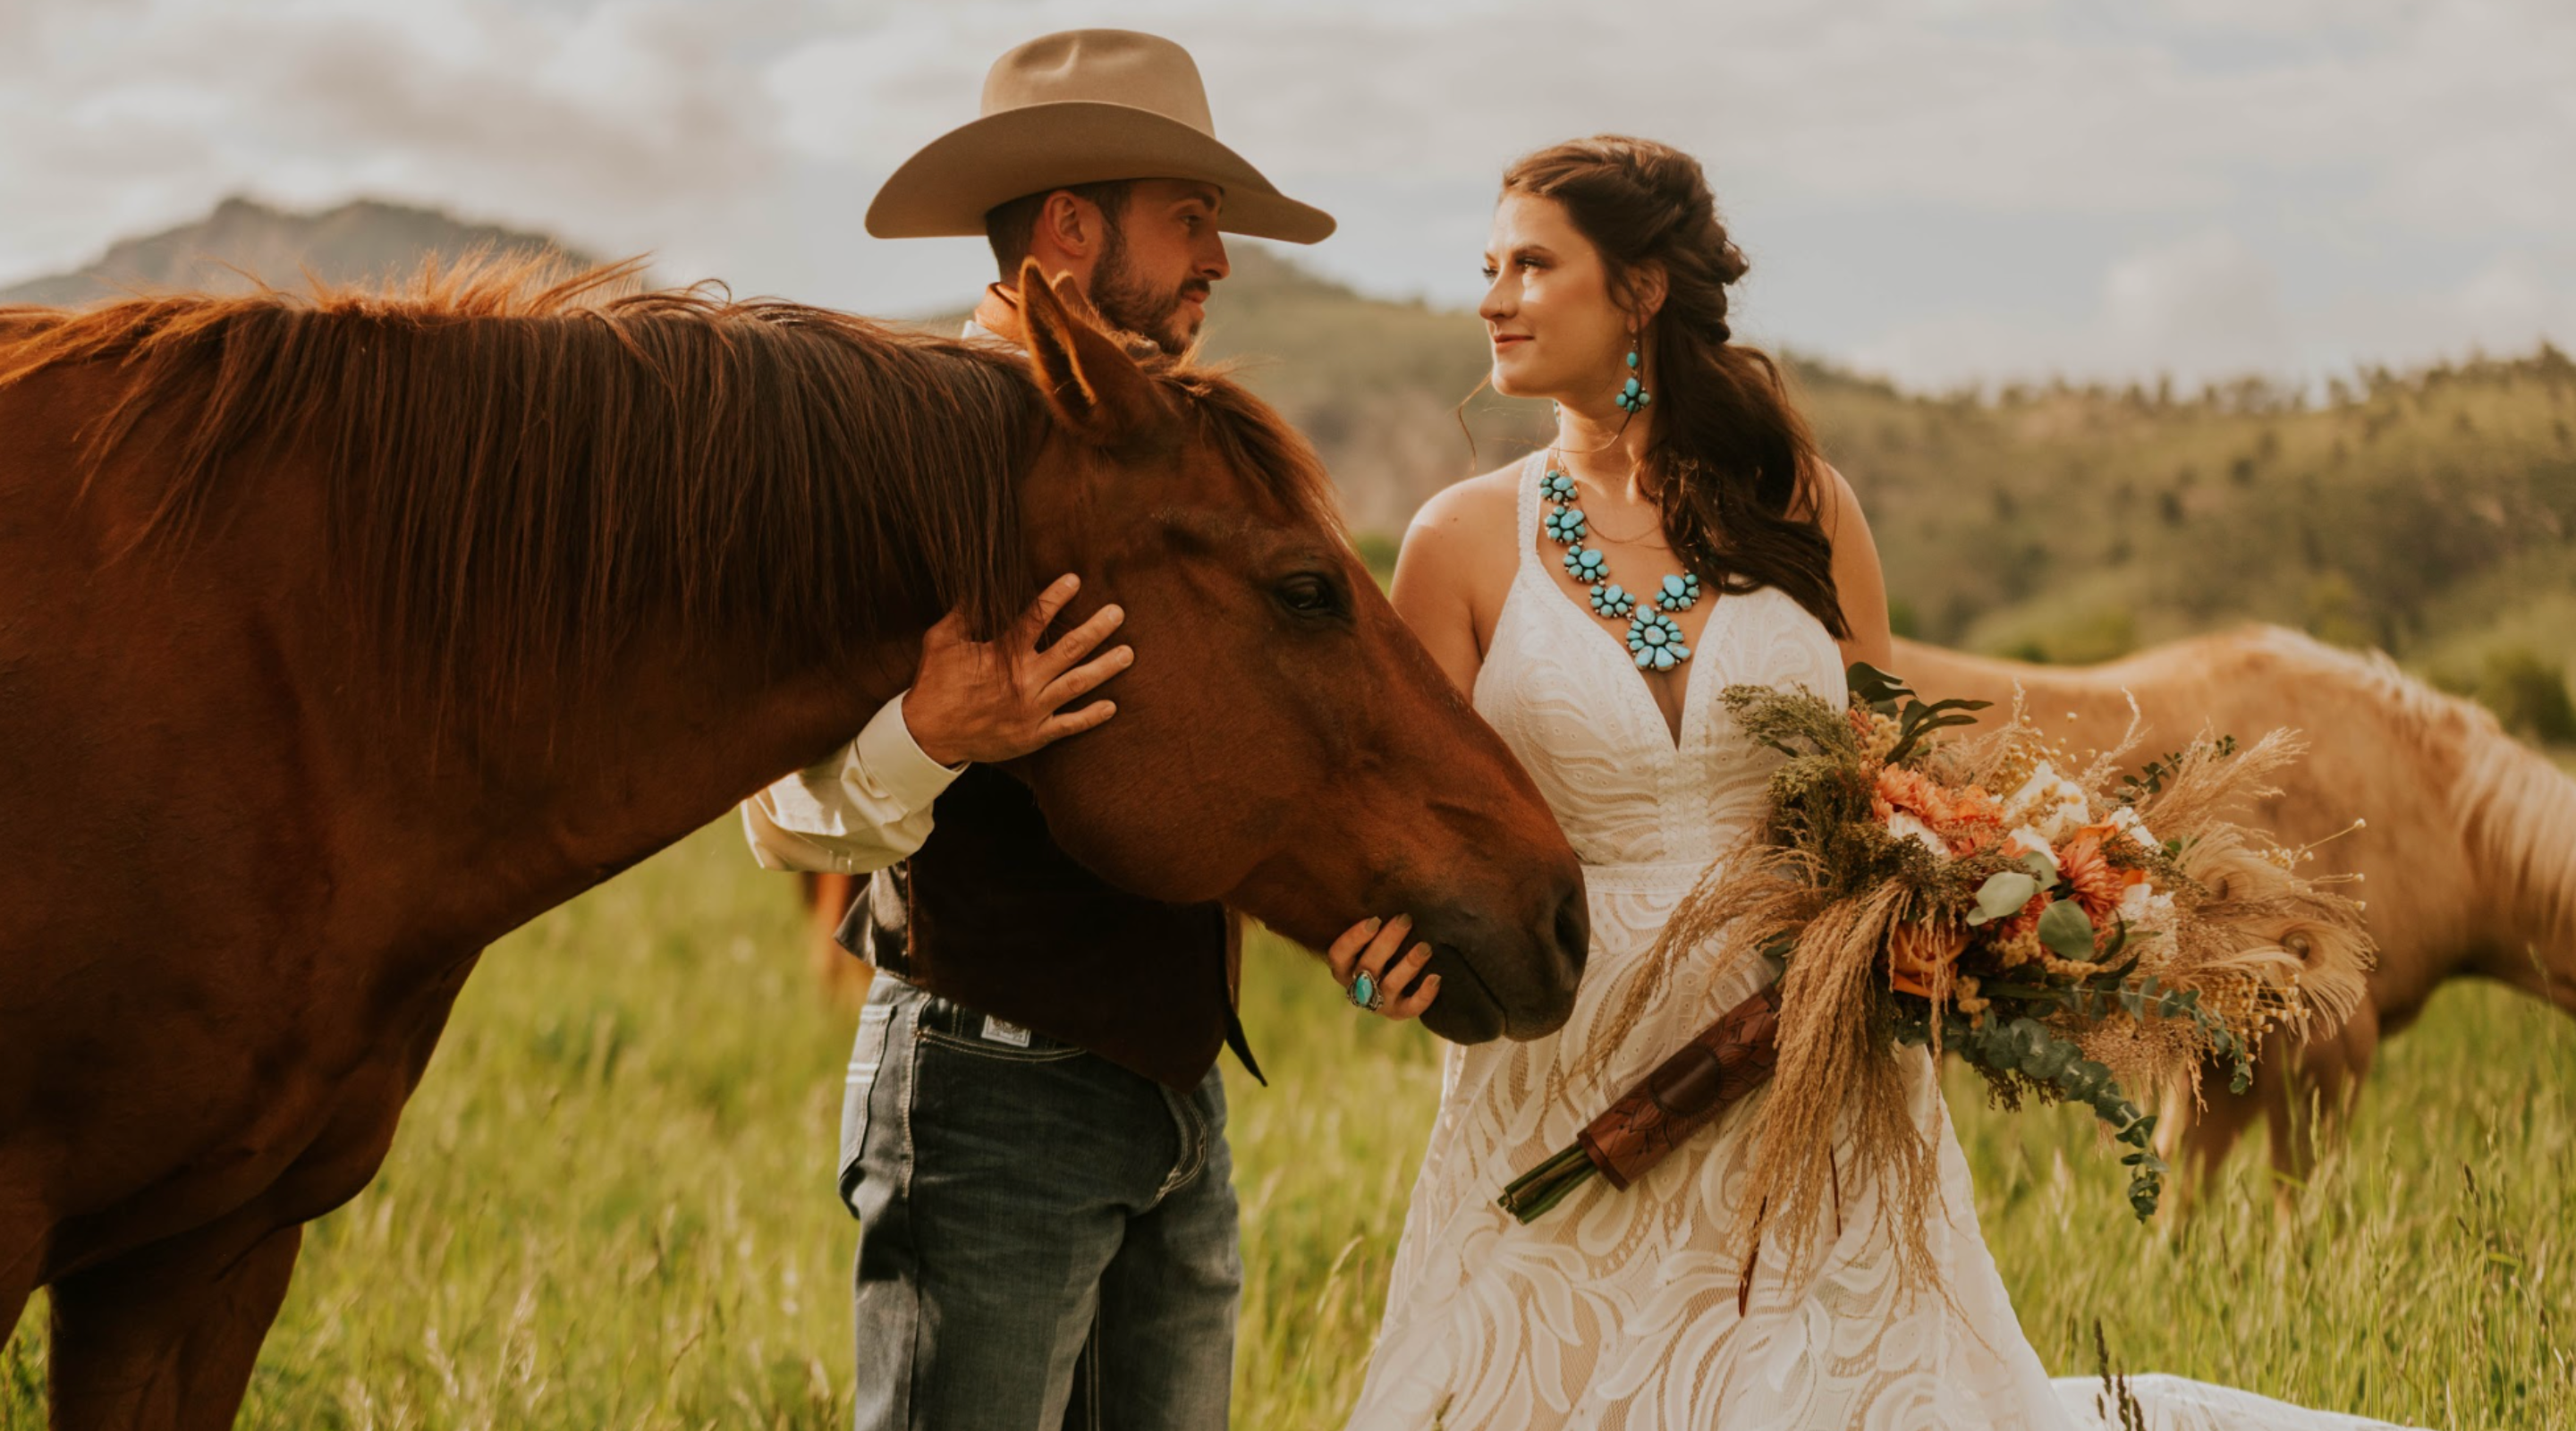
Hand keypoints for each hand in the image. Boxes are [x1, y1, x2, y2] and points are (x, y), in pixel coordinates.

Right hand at [902, 574, 1130, 766]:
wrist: (928, 735)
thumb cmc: (934, 684)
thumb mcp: (942, 641)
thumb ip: (963, 613)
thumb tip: (976, 583)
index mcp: (1003, 654)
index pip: (1036, 618)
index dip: (1056, 597)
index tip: (1075, 580)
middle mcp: (1024, 680)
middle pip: (1070, 649)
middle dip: (1097, 629)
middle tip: (1118, 613)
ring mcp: (1032, 709)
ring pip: (1078, 684)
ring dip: (1105, 668)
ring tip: (1128, 654)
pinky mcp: (1034, 735)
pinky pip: (1069, 725)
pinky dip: (1092, 716)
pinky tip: (1112, 706)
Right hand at [1326, 913, 1439, 1021]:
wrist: (1399, 979)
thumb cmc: (1383, 944)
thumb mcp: (1372, 931)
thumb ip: (1373, 917)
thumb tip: (1382, 869)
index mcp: (1342, 967)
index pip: (1339, 954)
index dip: (1354, 939)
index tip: (1375, 919)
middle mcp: (1357, 986)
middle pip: (1367, 966)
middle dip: (1387, 942)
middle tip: (1406, 920)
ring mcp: (1377, 1003)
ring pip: (1389, 986)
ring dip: (1407, 966)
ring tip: (1426, 947)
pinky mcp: (1398, 1012)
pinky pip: (1410, 1009)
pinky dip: (1423, 995)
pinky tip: (1436, 977)